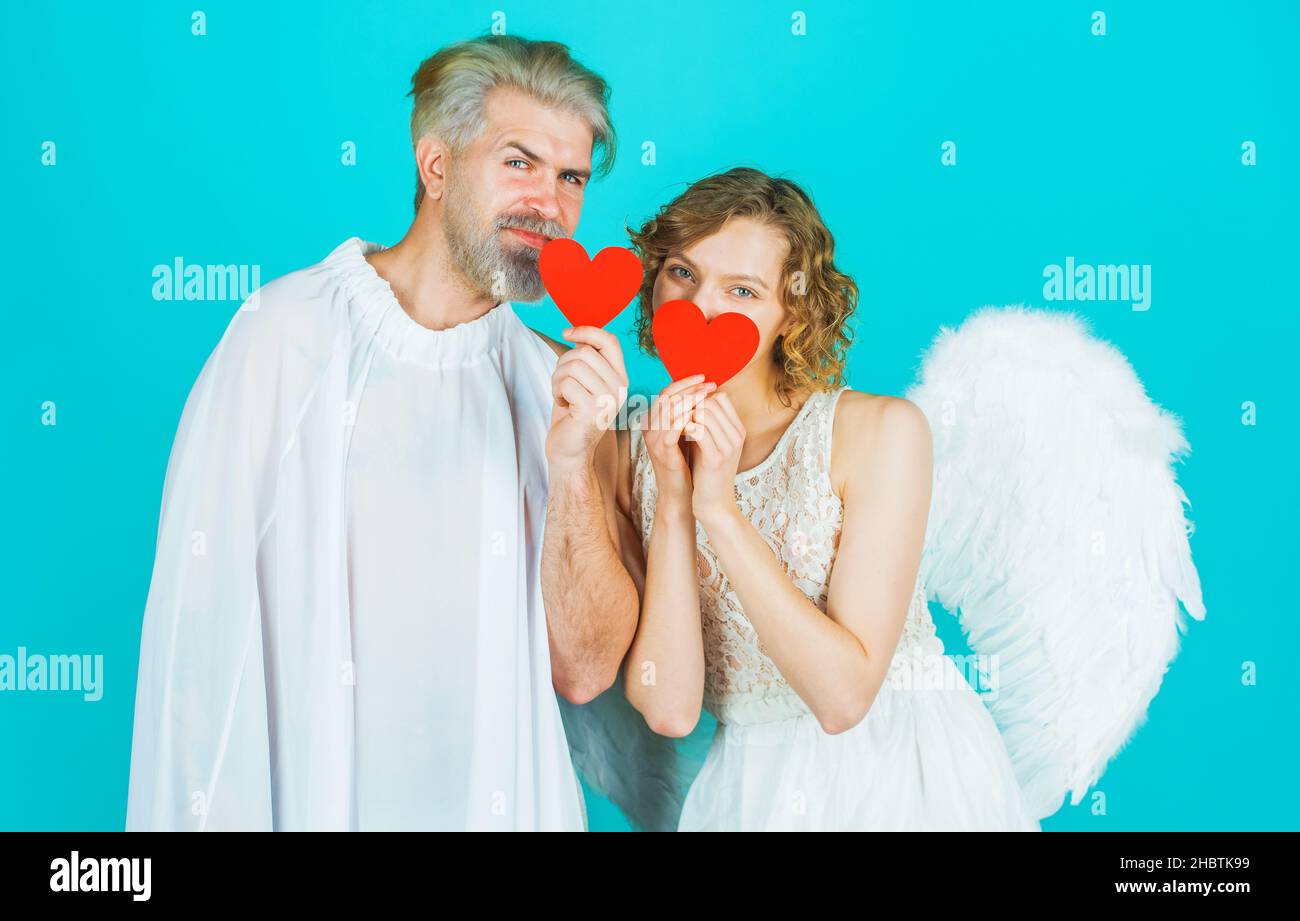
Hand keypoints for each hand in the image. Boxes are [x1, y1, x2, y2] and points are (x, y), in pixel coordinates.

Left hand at [546, 326, 628, 471]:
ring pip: (573, 366)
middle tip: (561, 382)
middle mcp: (619, 387)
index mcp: (620, 377)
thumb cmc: (573, 413)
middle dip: (563, 363)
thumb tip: (574, 333)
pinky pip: (566, 384)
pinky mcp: (592, 410)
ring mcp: (608, 399)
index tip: (567, 333)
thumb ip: (586, 359)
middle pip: (584, 352)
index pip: (609, 341)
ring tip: (562, 394)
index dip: (587, 331)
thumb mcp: (584, 381)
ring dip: (557, 378)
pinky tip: (563, 405)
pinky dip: (557, 392)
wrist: (570, 450)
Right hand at [642, 375, 715, 505]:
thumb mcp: (685, 433)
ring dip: (690, 399)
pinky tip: (701, 413)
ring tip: (709, 395)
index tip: (706, 378)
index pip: (666, 392)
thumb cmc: (685, 462)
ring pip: (668, 410)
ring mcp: (653, 440)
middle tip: (711, 384)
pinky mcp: (662, 452)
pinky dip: (685, 419)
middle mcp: (649, 428)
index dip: (685, 383)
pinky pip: (671, 430)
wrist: (680, 493)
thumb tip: (704, 390)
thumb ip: (687, 414)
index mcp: (653, 421)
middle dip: (690, 388)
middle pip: (666, 397)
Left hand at [684, 392, 745, 523]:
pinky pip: (698, 430)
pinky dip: (684, 427)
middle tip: (675, 414)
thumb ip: (704, 424)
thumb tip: (689, 402)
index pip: (721, 398)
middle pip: (712, 402)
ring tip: (674, 423)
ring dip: (685, 414)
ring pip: (704, 413)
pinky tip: (676, 433)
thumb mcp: (709, 443)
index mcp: (738, 430)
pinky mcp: (716, 458)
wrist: (715, 504)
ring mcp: (728, 446)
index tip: (684, 407)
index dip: (700, 398)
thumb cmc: (707, 472)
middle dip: (690, 404)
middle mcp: (737, 435)